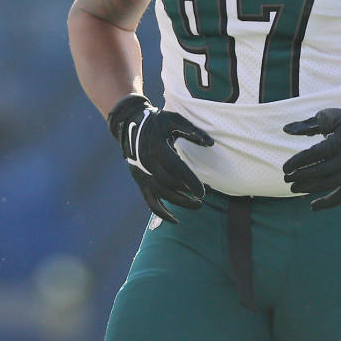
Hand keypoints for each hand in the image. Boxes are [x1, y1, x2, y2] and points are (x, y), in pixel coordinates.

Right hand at [107, 94, 213, 223]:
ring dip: (181, 202)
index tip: (205, 191)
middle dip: (190, 192)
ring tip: (198, 205)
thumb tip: (211, 144)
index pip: (177, 170)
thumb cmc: (156, 121)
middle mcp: (148, 164)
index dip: (191, 182)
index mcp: (157, 149)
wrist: (130, 124)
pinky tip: (175, 221)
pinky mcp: (140, 181)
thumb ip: (193, 131)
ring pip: (162, 195)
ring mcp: (142, 174)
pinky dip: (162, 213)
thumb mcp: (174, 119)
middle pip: (171, 185)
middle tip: (207, 194)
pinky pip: (150, 202)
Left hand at [283, 106, 340, 209]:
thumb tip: (285, 130)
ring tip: (294, 189)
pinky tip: (314, 206)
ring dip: (311, 189)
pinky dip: (330, 203)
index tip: (284, 167)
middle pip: (322, 170)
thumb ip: (308, 125)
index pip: (316, 153)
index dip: (299, 161)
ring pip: (331, 184)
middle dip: (302, 176)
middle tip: (286, 178)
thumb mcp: (329, 117)